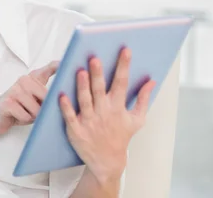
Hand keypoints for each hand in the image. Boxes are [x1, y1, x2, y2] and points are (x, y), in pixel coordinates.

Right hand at [0, 61, 58, 135]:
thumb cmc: (19, 109)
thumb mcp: (35, 100)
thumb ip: (46, 95)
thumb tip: (61, 96)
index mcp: (32, 79)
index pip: (47, 70)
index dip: (57, 66)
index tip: (65, 63)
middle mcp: (23, 81)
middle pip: (46, 98)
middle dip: (43, 110)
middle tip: (32, 110)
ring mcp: (14, 90)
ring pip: (36, 110)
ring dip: (33, 117)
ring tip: (23, 113)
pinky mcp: (7, 102)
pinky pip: (26, 116)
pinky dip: (24, 120)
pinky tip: (16, 116)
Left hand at [58, 48, 155, 183]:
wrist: (107, 162)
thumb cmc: (121, 137)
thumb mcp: (137, 120)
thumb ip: (144, 99)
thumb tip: (152, 81)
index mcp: (118, 107)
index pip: (122, 83)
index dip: (124, 66)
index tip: (125, 50)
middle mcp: (104, 112)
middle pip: (100, 89)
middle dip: (98, 74)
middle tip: (94, 58)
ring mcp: (89, 121)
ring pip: (85, 100)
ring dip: (82, 86)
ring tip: (80, 71)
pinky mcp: (76, 130)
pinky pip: (70, 116)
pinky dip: (66, 107)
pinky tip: (60, 94)